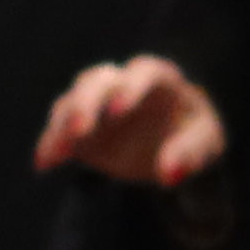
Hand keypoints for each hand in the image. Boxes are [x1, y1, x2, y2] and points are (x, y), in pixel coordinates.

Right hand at [37, 55, 227, 188]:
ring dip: (62, 124)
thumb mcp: (205, 145)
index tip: (118, 111)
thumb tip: (168, 175)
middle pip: (98, 81)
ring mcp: (97, 101)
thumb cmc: (195, 138)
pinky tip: (44, 163)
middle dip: (86, 103)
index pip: (144, 73)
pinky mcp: (80, 124)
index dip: (130, 89)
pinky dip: (51, 143)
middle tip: (78, 130)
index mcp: (160, 78)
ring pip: (73, 101)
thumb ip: (190, 156)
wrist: (174, 147)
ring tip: (55, 153)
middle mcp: (122, 82)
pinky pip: (60, 128)